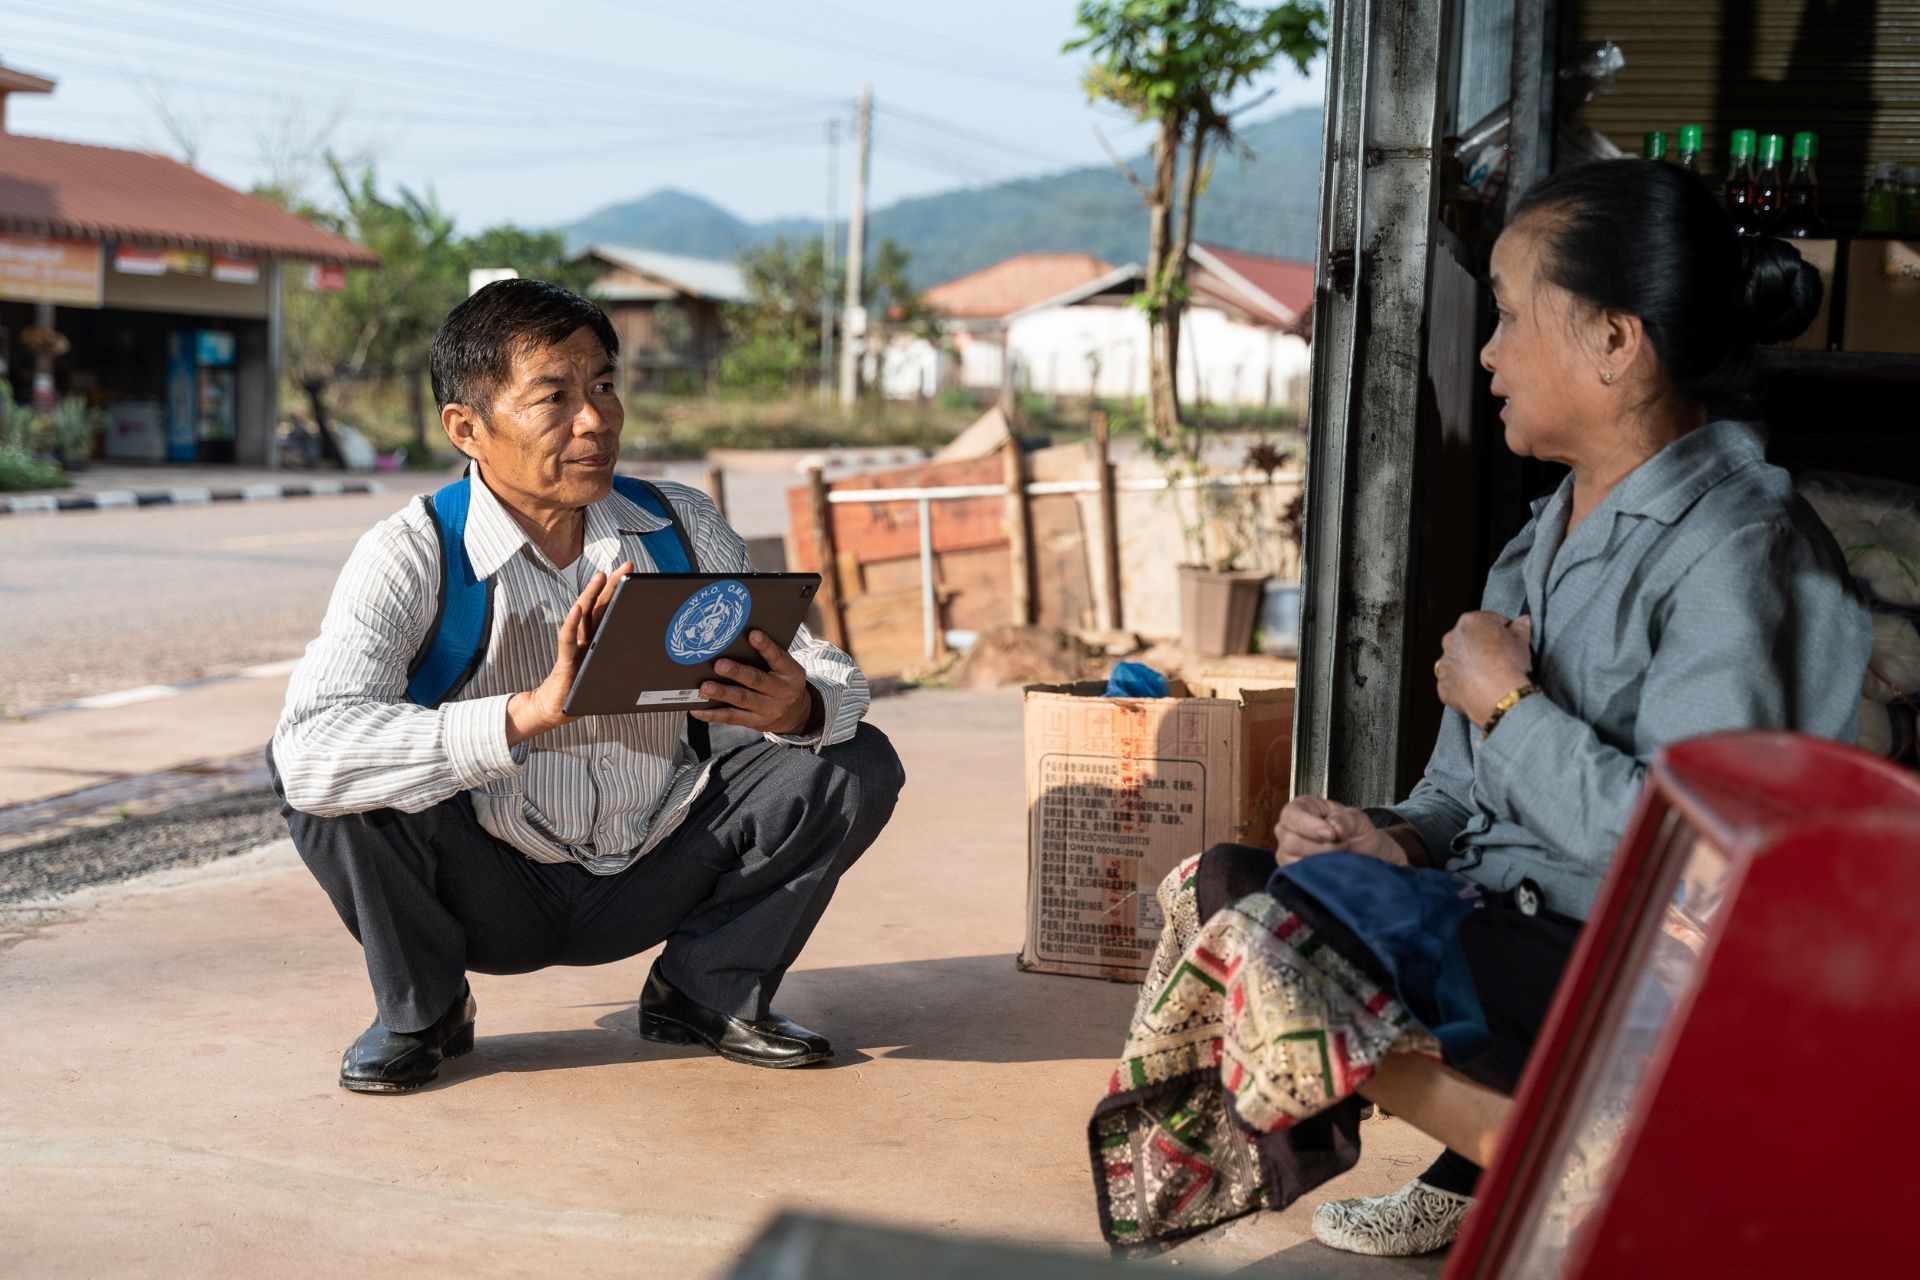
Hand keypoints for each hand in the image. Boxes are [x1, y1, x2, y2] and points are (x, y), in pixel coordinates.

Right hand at [506, 560, 630, 745]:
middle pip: (600, 607)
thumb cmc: (583, 694)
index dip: (622, 594)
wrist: (556, 712)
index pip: (611, 613)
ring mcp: (575, 648)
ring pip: (583, 617)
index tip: (636, 576)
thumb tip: (657, 658)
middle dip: (613, 585)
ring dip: (592, 595)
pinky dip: (572, 622)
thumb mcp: (611, 678)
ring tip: (601, 575)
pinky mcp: (565, 662)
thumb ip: (624, 665)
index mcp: (599, 642)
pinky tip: (578, 607)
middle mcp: (586, 640)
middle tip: (627, 565)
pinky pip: (567, 639)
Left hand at [690, 629, 816, 734]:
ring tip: (705, 687)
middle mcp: (783, 692)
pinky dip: (713, 714)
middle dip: (737, 672)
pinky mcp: (755, 722)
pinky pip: (732, 718)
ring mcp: (769, 710)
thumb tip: (736, 641)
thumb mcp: (786, 668)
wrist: (797, 714)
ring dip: (722, 693)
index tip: (753, 635)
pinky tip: (697, 709)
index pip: (778, 657)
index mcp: (791, 673)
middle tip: (719, 665)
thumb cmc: (784, 682)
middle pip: (757, 680)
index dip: (766, 646)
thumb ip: (768, 657)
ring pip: (743, 700)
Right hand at [1274, 795, 1405, 866]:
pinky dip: (1318, 876)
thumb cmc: (1357, 833)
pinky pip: (1298, 878)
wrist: (1366, 855)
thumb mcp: (1358, 820)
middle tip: (1340, 848)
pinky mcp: (1292, 874)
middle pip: (1290, 842)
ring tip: (1337, 858)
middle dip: (1321, 848)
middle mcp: (1287, 830)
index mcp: (1300, 808)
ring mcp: (1287, 854)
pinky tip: (1330, 870)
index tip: (1332, 835)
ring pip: (1294, 863)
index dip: (1310, 826)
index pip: (1291, 816)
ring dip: (1321, 863)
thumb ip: (1345, 819)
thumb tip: (1333, 827)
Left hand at [1436, 612, 1532, 728]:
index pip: (1488, 621)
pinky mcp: (1443, 684)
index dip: (1501, 631)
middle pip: (1469, 640)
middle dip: (1481, 647)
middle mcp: (1451, 639)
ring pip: (1458, 661)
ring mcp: (1444, 662)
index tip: (1509, 641)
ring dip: (1469, 666)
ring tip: (1488, 676)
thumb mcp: (1522, 641)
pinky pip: (1453, 682)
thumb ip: (1521, 627)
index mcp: (1470, 622)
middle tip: (1499, 659)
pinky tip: (1478, 689)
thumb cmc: (1508, 664)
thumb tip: (1523, 621)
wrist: (1497, 695)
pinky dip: (1463, 685)